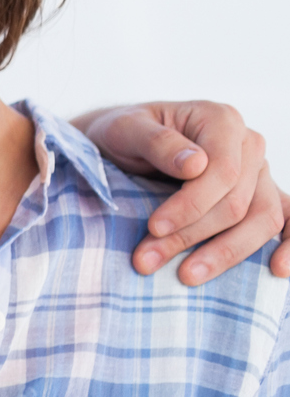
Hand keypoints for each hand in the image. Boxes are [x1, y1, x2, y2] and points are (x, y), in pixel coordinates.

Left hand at [81, 102, 288, 282]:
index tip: (154, 227)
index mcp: (221, 121)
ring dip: (225, 253)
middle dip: (192, 236)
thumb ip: (157, 142)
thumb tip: (196, 164)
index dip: (191, 205)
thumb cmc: (124, 133)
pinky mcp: (261, 196)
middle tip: (147, 260)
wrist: (124, 143)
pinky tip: (278, 270)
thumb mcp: (125, 128)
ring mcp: (260, 173)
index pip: (222, 172)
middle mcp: (249, 145)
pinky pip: (288, 220)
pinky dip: (289, 246)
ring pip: (263, 220)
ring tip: (186, 276)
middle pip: (238, 202)